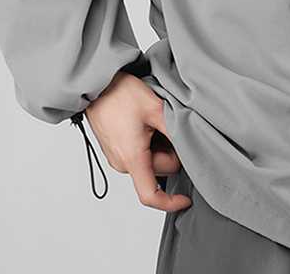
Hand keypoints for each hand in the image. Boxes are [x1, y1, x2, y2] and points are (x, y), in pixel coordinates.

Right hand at [84, 71, 191, 212]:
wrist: (98, 86)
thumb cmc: (122, 94)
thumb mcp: (156, 109)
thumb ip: (175, 130)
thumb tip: (191, 146)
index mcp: (132, 157)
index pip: (150, 195)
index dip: (170, 203)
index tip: (186, 200)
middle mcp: (122, 163)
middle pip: (160, 170)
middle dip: (171, 152)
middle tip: (167, 125)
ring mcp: (117, 158)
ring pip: (152, 162)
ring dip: (161, 146)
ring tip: (155, 121)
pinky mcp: (116, 152)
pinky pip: (141, 155)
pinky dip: (150, 144)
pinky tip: (147, 124)